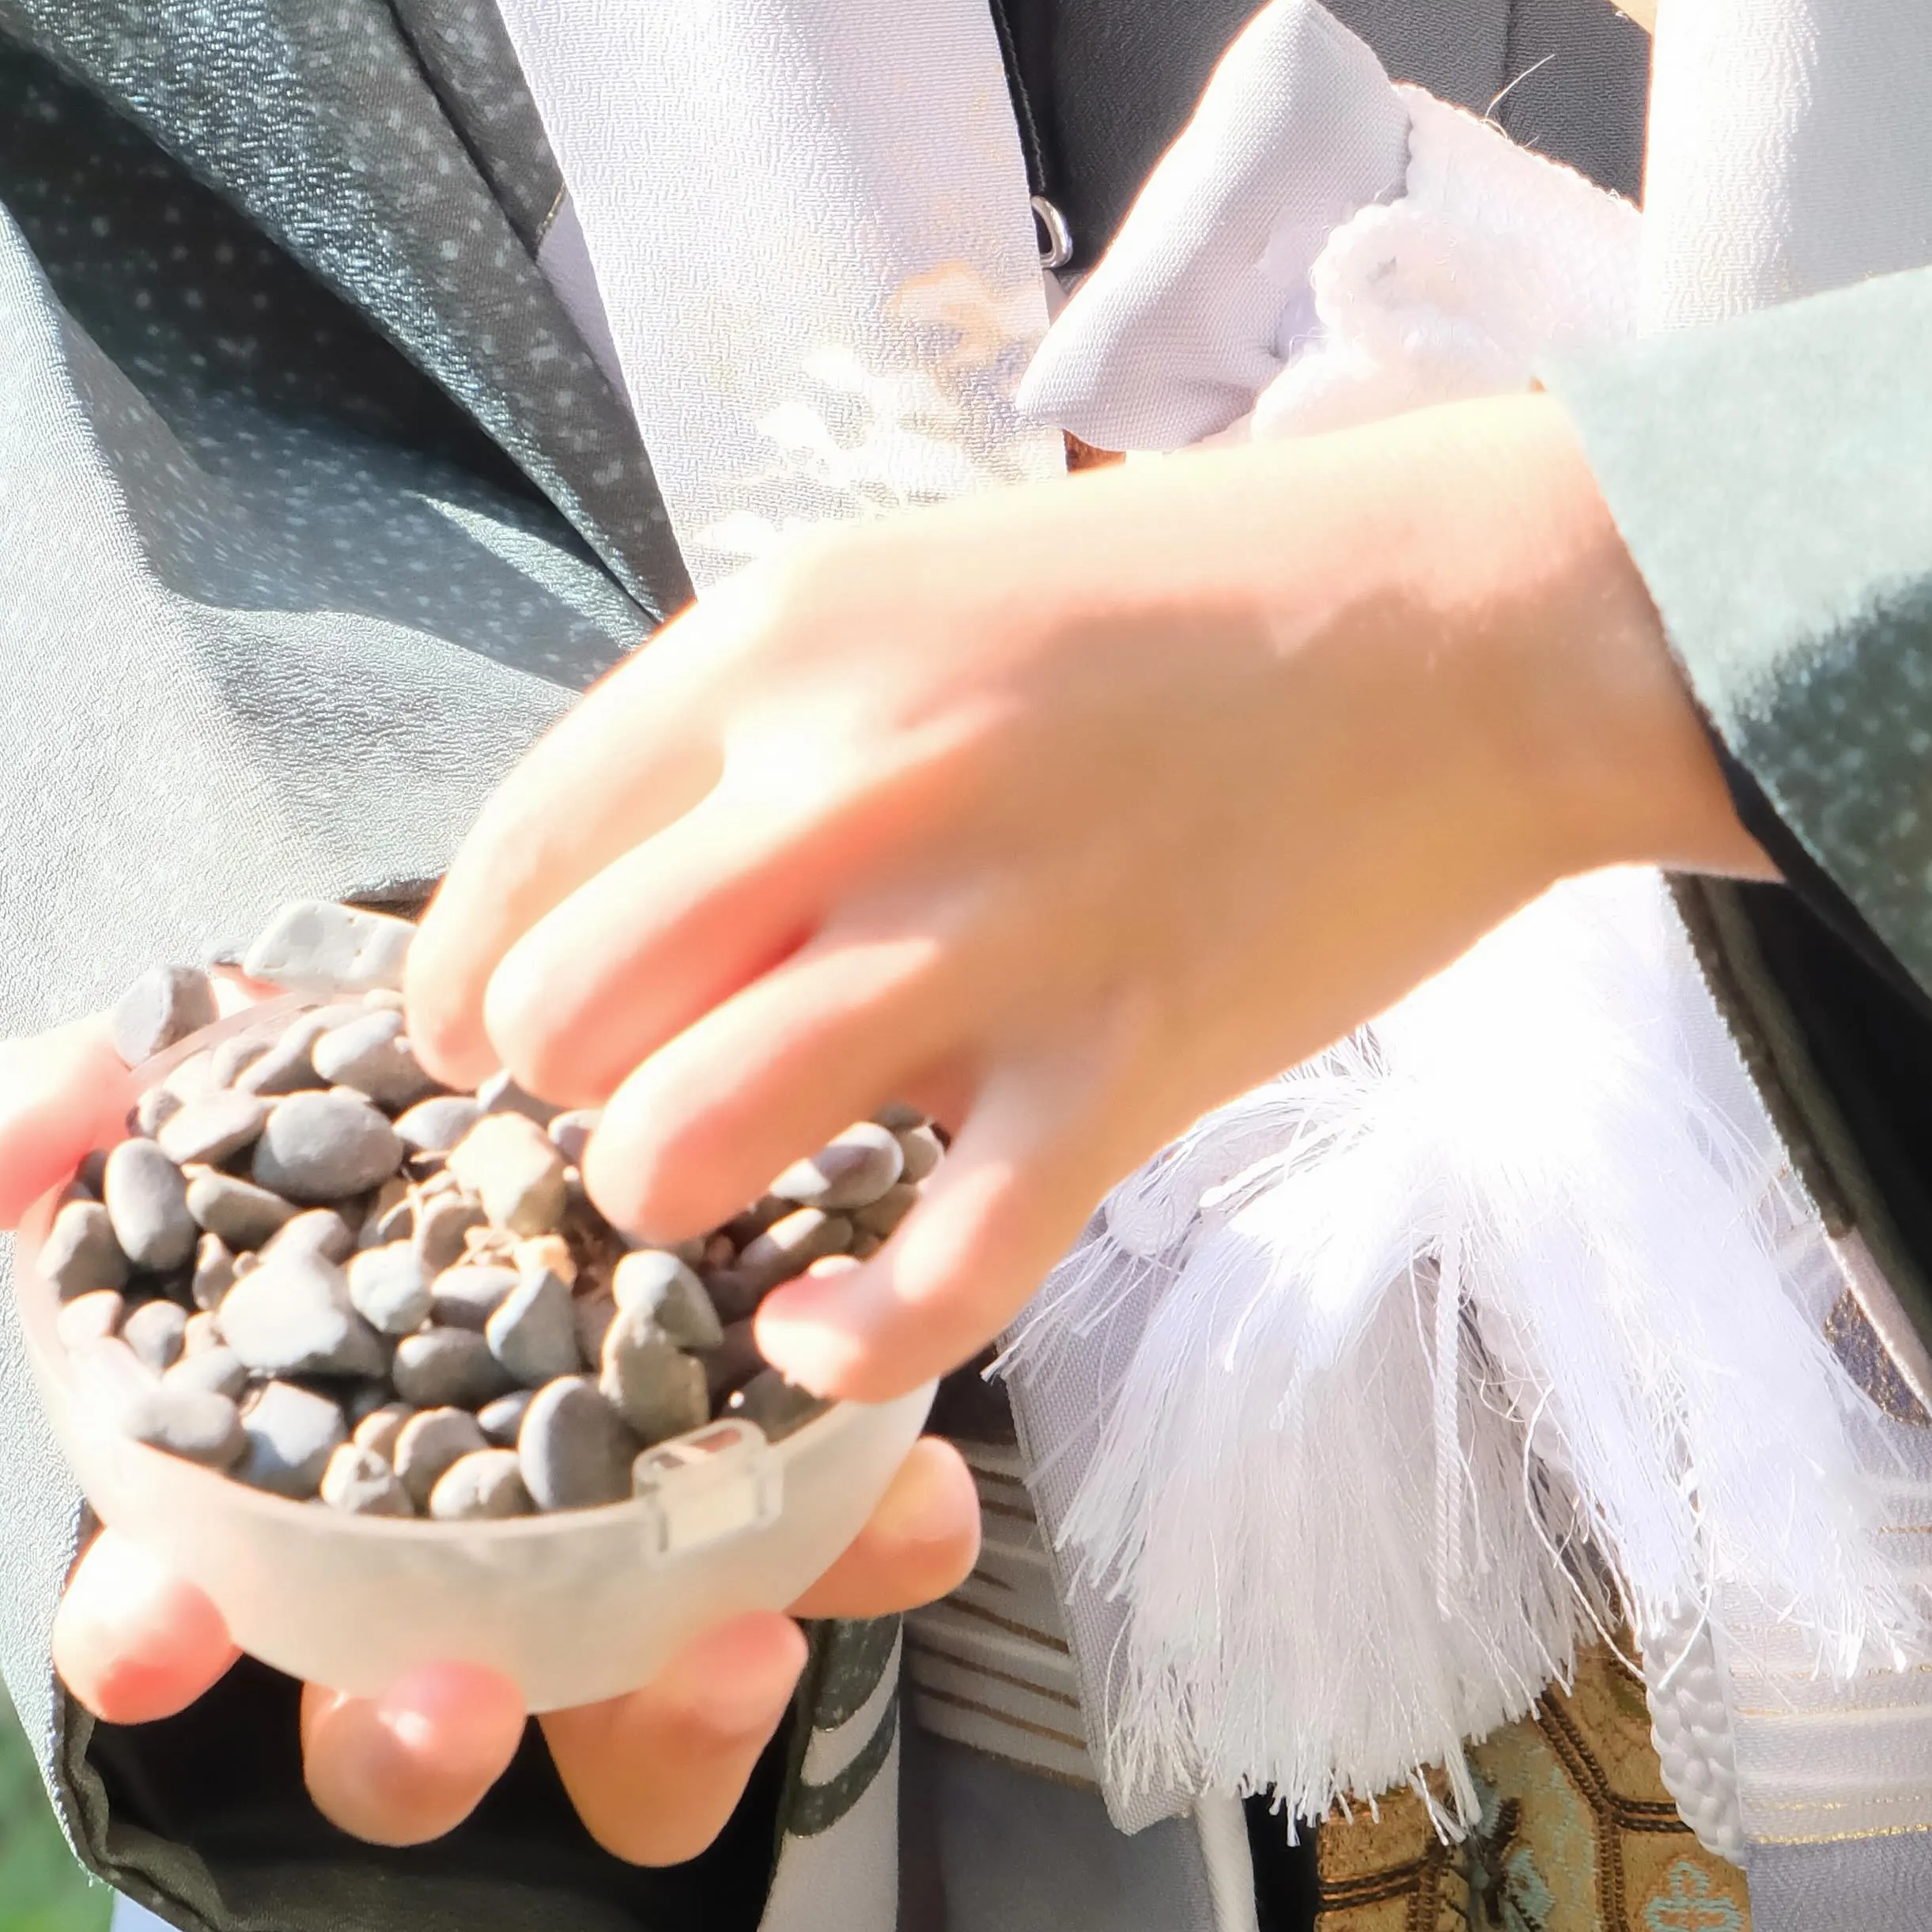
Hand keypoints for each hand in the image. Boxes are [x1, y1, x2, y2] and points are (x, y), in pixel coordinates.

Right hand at [0, 983, 978, 1859]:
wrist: (578, 1042)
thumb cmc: (354, 1104)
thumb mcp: (201, 1072)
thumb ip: (68, 1100)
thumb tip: (5, 1150)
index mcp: (250, 1515)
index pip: (161, 1626)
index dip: (140, 1637)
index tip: (148, 1620)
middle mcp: (419, 1602)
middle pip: (387, 1753)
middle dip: (405, 1746)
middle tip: (448, 1697)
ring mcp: (607, 1598)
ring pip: (624, 1752)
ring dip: (666, 1718)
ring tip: (729, 1635)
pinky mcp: (777, 1543)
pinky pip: (819, 1595)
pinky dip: (860, 1556)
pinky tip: (907, 1500)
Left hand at [406, 392, 1753, 1403]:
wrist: (1465, 621)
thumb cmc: (1188, 604)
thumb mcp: (919, 589)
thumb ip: (765, 731)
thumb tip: (625, 902)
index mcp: (783, 646)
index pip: (515, 856)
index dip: (466, 985)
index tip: (491, 1040)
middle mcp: (850, 787)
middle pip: (561, 1019)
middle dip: (573, 1095)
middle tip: (650, 1096)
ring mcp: (984, 941)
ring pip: (684, 1147)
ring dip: (679, 1205)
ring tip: (738, 1194)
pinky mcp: (1116, 1076)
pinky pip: (924, 1279)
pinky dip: (844, 1342)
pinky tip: (823, 1329)